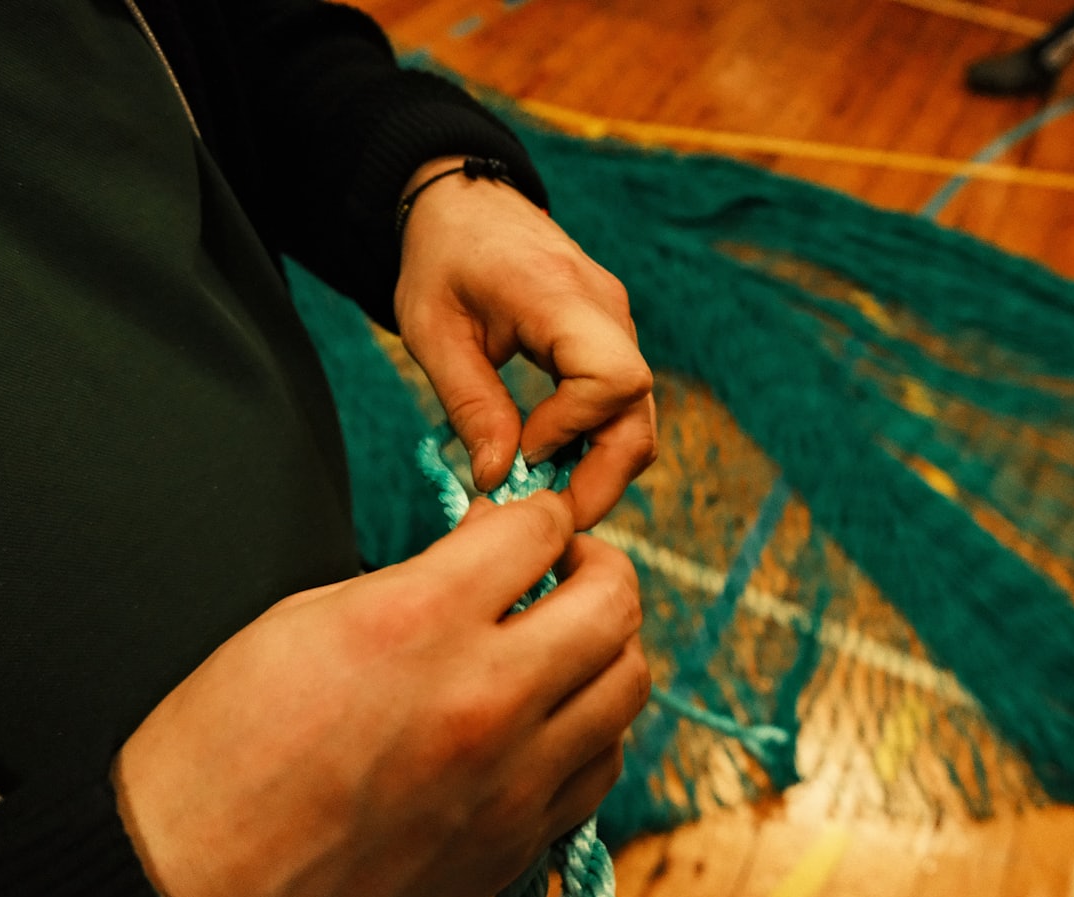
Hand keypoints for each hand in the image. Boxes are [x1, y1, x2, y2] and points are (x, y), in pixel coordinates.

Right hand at [114, 492, 647, 896]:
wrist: (191, 895)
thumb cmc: (222, 752)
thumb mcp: (303, 621)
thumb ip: (415, 579)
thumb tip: (487, 553)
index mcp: (414, 623)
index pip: (537, 529)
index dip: (534, 512)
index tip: (523, 523)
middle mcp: (481, 699)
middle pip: (614, 603)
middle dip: (597, 567)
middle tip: (565, 569)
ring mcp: (508, 781)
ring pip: (629, 685)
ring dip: (605, 647)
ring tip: (562, 644)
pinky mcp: (512, 844)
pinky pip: (601, 766)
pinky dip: (592, 728)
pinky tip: (550, 719)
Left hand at [395, 158, 656, 529]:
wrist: (467, 204)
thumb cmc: (442, 258)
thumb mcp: (433, 332)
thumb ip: (470, 405)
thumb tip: (499, 480)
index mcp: (559, 295)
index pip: (613, 378)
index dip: (573, 429)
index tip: (520, 450)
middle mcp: (607, 308)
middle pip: (639, 411)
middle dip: (602, 477)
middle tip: (547, 515)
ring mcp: (618, 322)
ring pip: (639, 416)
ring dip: (599, 465)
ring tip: (543, 491)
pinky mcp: (613, 337)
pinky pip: (622, 403)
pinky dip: (594, 440)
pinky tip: (550, 457)